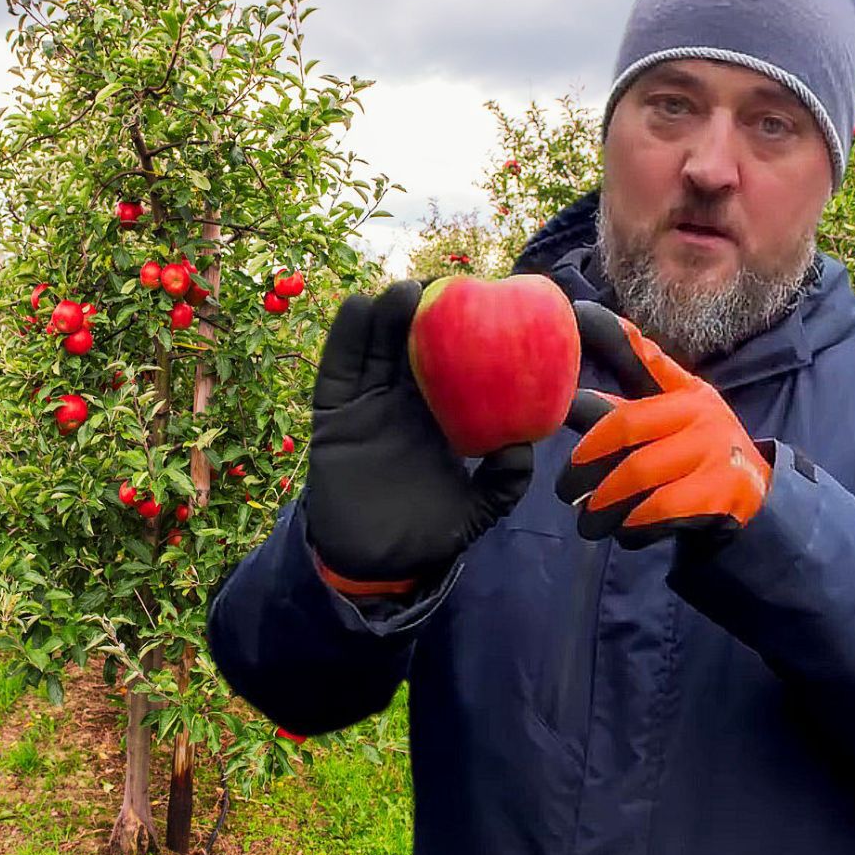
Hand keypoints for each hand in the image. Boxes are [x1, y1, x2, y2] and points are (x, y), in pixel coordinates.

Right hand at [306, 279, 533, 593]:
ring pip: (373, 348)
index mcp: (438, 417)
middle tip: (440, 288)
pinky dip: (343, 338)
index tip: (481, 303)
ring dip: (385, 315)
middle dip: (422, 311)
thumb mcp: (476, 511)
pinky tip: (357, 309)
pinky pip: (335, 370)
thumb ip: (502, 485)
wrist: (375, 566)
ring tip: (403, 293)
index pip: (450, 364)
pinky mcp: (333, 415)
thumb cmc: (426, 535)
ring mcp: (365, 404)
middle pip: (410, 344)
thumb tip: (521, 449)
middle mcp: (401, 402)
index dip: (460, 333)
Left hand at [554, 301, 771, 549]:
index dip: (611, 335)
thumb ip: (626, 409)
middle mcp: (701, 413)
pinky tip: (625, 532)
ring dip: (603, 503)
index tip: (578, 312)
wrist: (760, 502)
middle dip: (586, 462)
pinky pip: (658, 509)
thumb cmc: (697, 457)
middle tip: (566, 489)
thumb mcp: (672, 424)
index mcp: (684, 392)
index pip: (643, 357)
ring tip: (588, 519)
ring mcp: (713, 451)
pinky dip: (632, 525)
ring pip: (637, 475)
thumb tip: (567, 400)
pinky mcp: (719, 494)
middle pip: (624, 427)